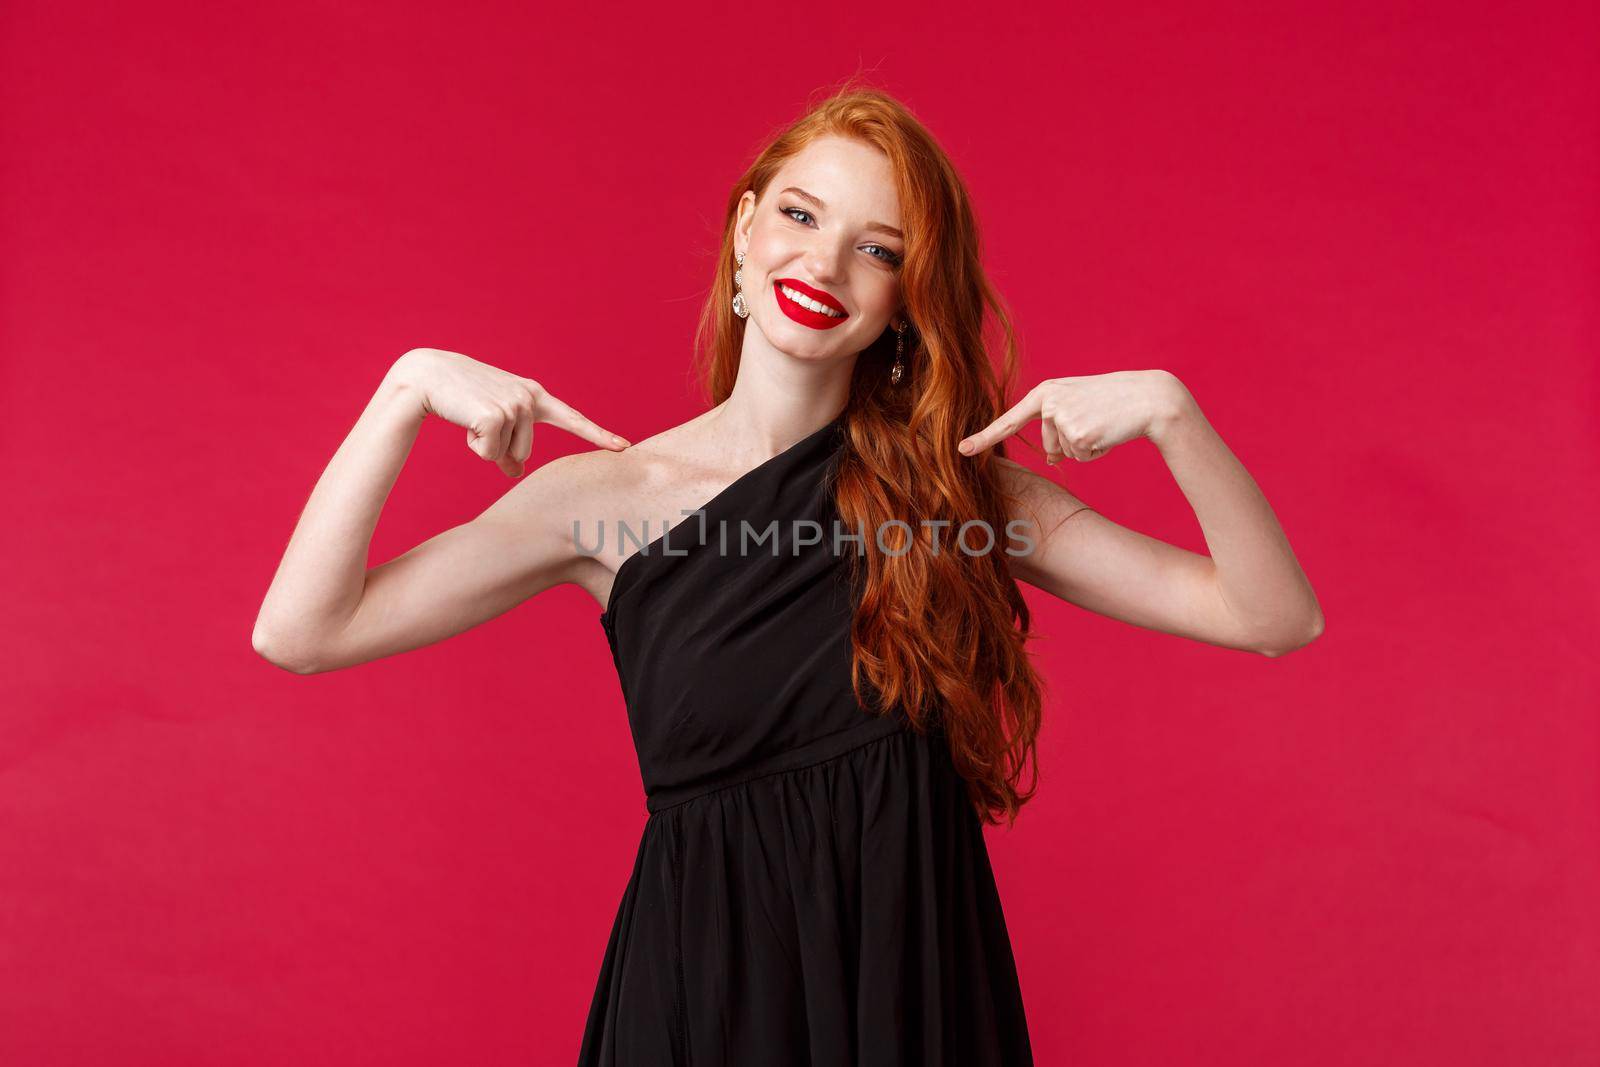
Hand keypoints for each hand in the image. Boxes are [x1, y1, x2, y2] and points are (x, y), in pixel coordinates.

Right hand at [387, 348, 629, 476]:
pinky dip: (472, 444)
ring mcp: (514, 405)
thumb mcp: (491, 420)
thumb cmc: (461, 399)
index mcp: (534, 395)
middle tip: (478, 422)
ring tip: (470, 417)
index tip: (624, 447)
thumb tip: (516, 473)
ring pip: (507, 455)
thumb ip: (509, 444)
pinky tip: (464, 419)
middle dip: (499, 449)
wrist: (428, 376)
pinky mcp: (496, 415)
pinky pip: (488, 454)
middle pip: (524, 453)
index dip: (599, 435)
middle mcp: (529, 398)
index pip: (572, 419)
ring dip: (484, 445)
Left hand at [957, 370, 1189, 463]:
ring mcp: (1061, 417)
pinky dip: (1096, 452)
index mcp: (1045, 392)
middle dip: (1071, 445)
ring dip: (1085, 447)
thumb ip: (1058, 429)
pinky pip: (1080, 458)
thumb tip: (1049, 461)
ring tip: (1103, 425)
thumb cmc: (1113, 405)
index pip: (1010, 419)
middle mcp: (1049, 402)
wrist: (1148, 398)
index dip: (984, 438)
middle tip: (1095, 423)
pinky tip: (1108, 433)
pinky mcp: (1077, 433)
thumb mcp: (1079, 411)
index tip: (961, 451)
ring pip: (1063, 454)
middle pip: (1047, 447)